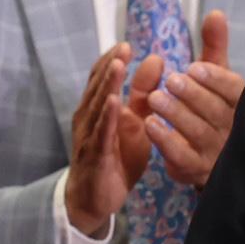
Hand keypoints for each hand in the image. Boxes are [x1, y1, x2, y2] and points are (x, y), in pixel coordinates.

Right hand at [61, 43, 158, 238]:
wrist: (94, 199)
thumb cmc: (114, 158)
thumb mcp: (134, 123)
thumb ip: (144, 94)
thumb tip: (156, 60)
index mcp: (97, 108)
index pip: (101, 79)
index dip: (111, 61)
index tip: (125, 44)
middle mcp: (89, 118)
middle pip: (98, 87)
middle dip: (110, 67)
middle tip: (123, 48)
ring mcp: (89, 136)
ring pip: (97, 106)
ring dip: (107, 85)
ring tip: (118, 66)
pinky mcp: (95, 156)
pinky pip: (101, 133)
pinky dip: (106, 117)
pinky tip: (114, 103)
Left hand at [138, 11, 241, 190]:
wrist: (213, 156)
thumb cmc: (212, 106)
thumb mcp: (215, 76)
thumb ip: (215, 46)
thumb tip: (214, 13)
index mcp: (243, 103)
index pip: (235, 91)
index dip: (215, 79)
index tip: (194, 67)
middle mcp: (234, 129)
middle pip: (215, 111)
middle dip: (193, 95)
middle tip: (171, 80)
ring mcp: (216, 153)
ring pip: (198, 133)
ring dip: (176, 115)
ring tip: (155, 98)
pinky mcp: (196, 170)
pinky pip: (182, 157)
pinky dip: (166, 141)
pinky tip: (149, 125)